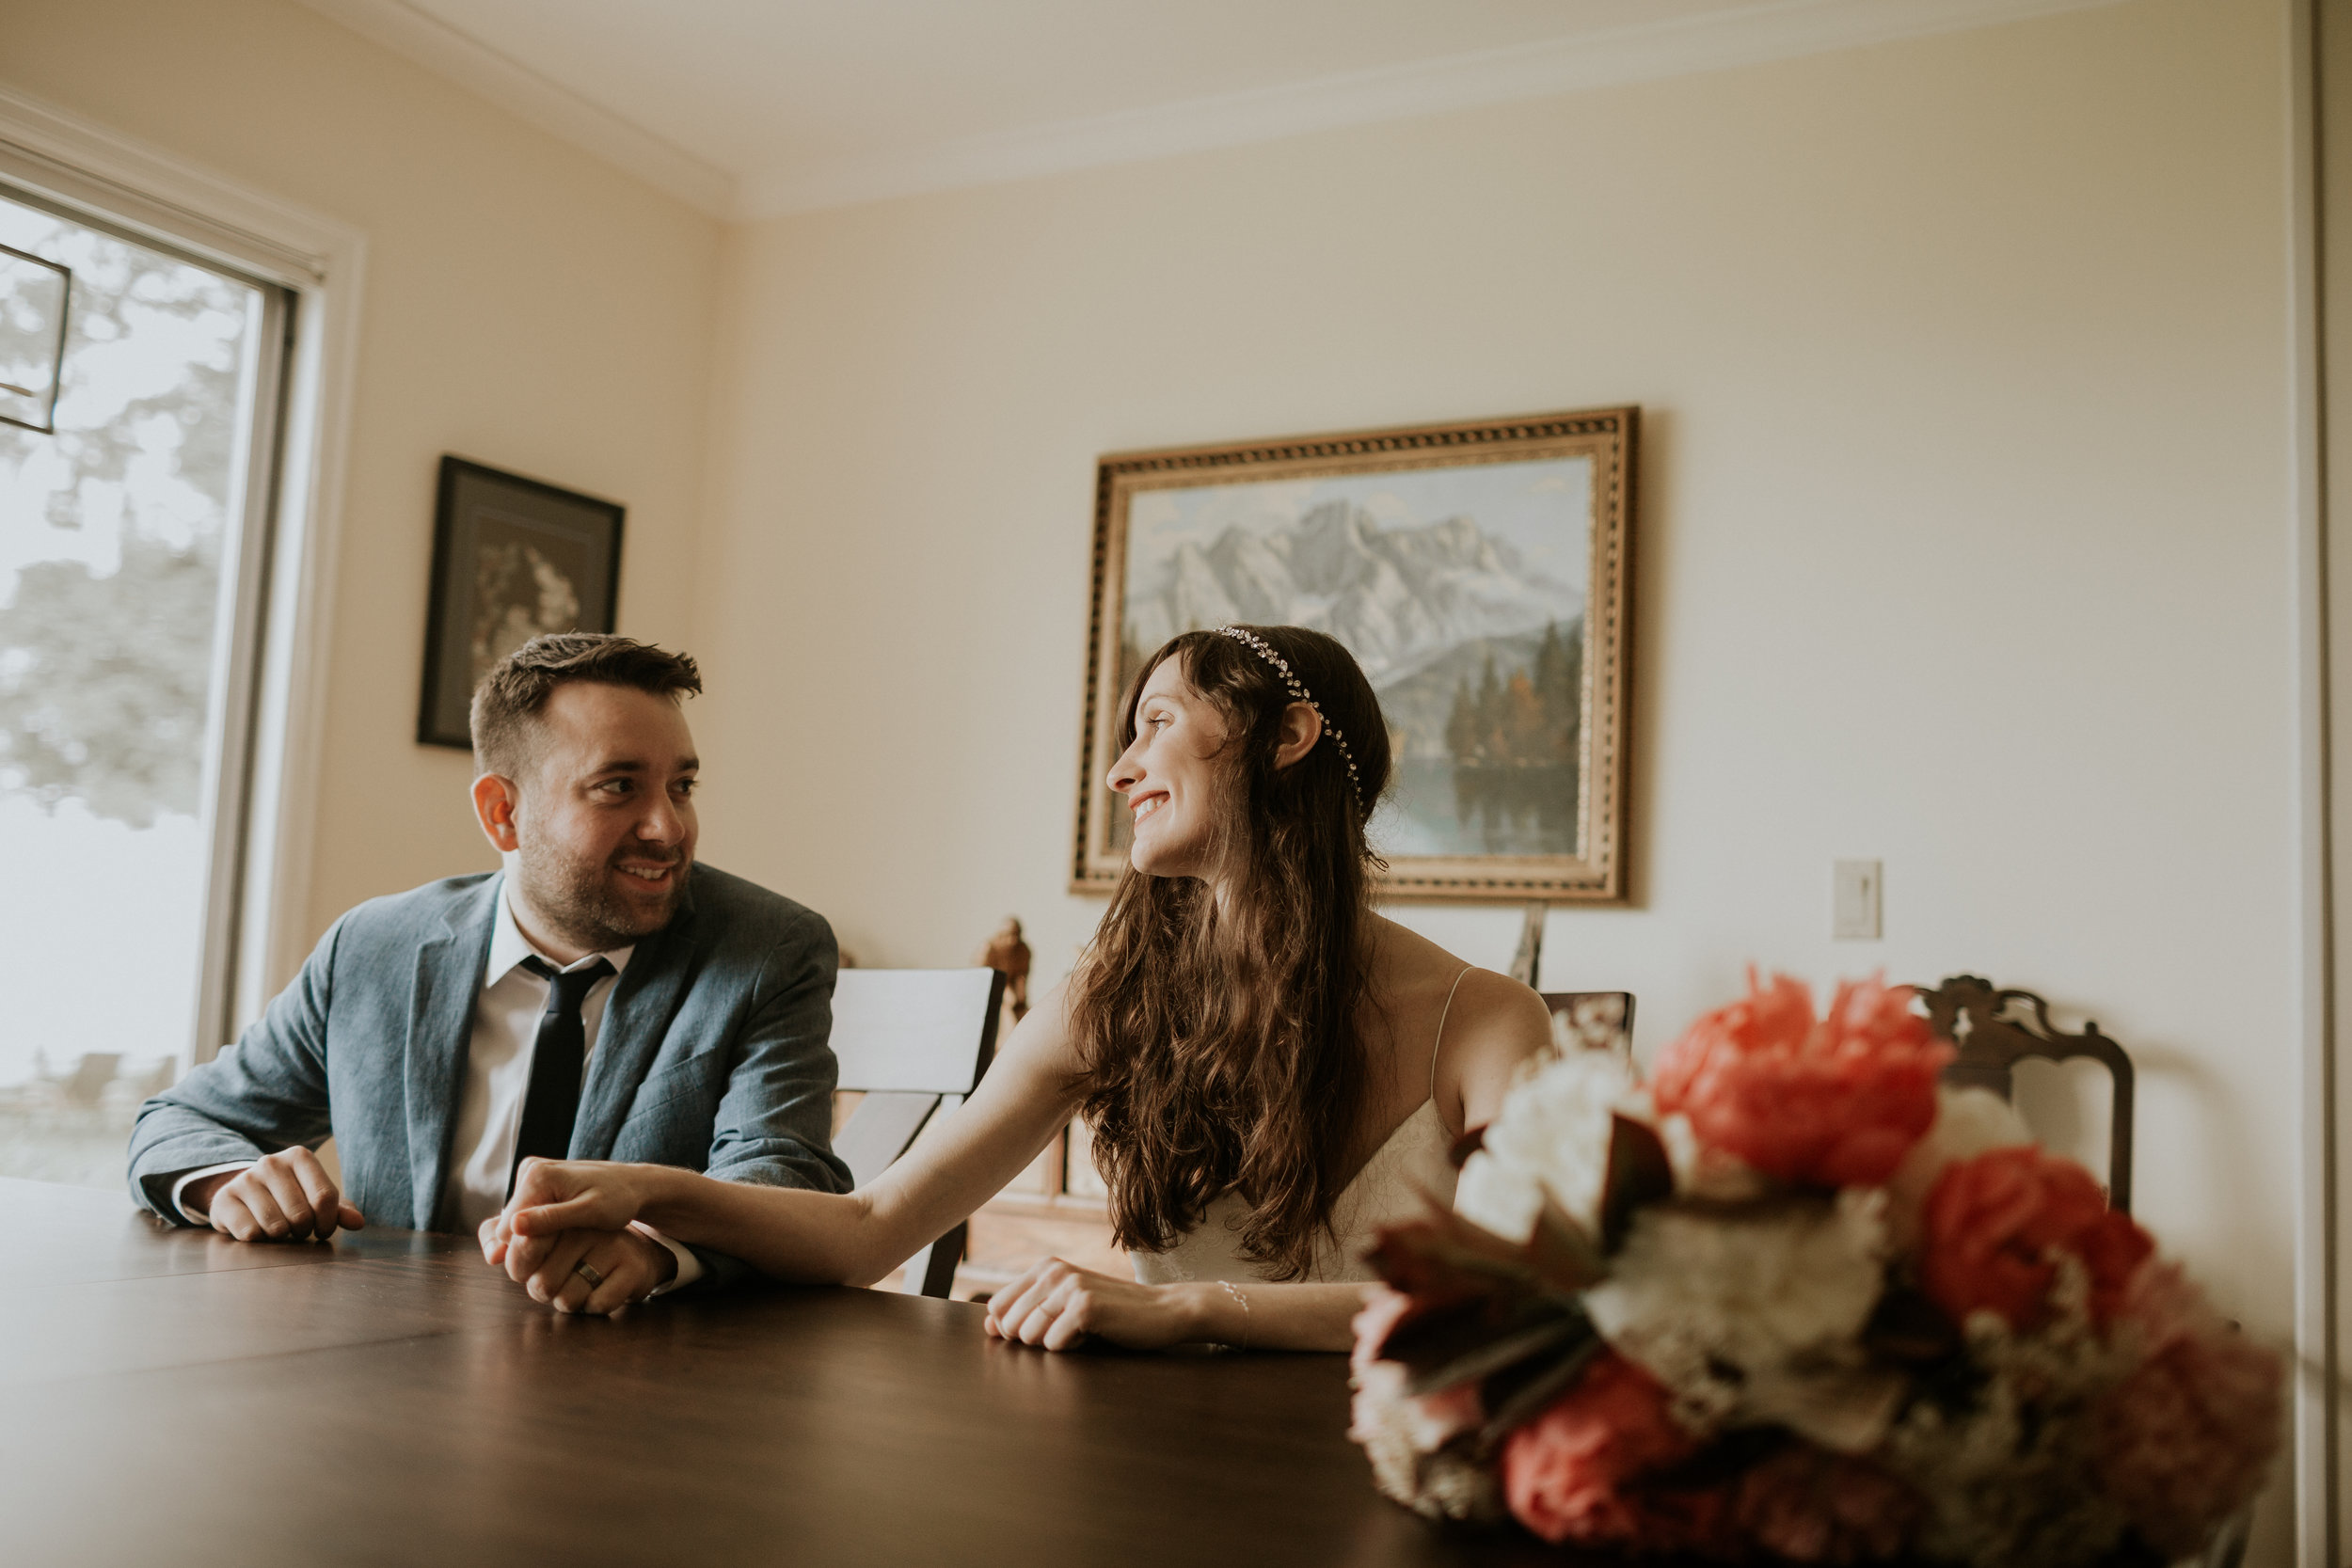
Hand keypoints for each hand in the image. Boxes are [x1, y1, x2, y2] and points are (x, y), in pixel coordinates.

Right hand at [190, 1148, 363, 1241]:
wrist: (243, 1195)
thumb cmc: (290, 1198)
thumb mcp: (316, 1198)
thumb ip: (340, 1210)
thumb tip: (358, 1223)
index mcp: (299, 1157)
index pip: (325, 1197)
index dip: (327, 1222)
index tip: (322, 1230)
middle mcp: (271, 1162)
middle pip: (301, 1215)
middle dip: (303, 1231)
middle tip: (297, 1231)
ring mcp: (245, 1179)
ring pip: (276, 1227)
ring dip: (281, 1238)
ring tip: (279, 1230)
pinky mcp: (224, 1199)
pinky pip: (250, 1234)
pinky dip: (258, 1241)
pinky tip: (257, 1231)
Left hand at [485, 1221, 676, 1314]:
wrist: (634, 1250)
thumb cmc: (576, 1247)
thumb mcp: (541, 1234)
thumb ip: (505, 1237)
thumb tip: (493, 1256)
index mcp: (557, 1215)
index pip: (520, 1253)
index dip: (522, 1270)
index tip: (532, 1266)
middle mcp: (584, 1228)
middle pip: (542, 1284)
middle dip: (545, 1292)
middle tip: (559, 1278)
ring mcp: (611, 1246)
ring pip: (568, 1299)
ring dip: (569, 1302)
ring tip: (580, 1284)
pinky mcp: (632, 1268)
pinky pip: (597, 1305)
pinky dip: (594, 1307)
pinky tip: (602, 1289)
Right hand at [489, 1158, 660, 1286]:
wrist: (633, 1185)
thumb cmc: (619, 1199)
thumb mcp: (590, 1212)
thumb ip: (552, 1219)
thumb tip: (514, 1225)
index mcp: (537, 1176)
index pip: (507, 1231)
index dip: (527, 1253)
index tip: (556, 1259)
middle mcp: (530, 1171)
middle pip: (507, 1228)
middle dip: (529, 1248)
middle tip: (562, 1255)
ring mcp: (532, 1176)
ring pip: (514, 1225)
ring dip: (533, 1241)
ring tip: (563, 1246)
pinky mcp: (537, 1184)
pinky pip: (523, 1217)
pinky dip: (537, 1232)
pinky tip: (557, 1240)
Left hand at [982, 1257, 1198, 1351]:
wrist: (1163, 1311)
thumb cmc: (1113, 1312)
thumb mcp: (1067, 1303)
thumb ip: (1028, 1309)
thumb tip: (990, 1324)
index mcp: (1045, 1267)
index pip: (997, 1307)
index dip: (1012, 1329)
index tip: (1045, 1330)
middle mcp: (1053, 1271)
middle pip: (1010, 1325)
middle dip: (1034, 1339)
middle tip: (1070, 1330)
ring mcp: (1069, 1287)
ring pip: (1029, 1336)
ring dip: (1055, 1343)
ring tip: (1082, 1331)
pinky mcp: (1085, 1307)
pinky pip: (1054, 1344)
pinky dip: (1072, 1348)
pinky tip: (1094, 1334)